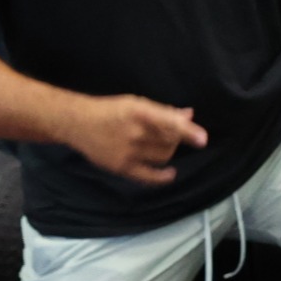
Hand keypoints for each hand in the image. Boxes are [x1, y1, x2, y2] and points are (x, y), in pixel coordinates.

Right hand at [68, 94, 207, 183]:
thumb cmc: (110, 110)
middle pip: (169, 141)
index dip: (187, 131)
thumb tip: (189, 115)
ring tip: (161, 145)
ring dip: (168, 151)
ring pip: (162, 156)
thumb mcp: (136, 103)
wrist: (78, 123)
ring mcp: (128, 152)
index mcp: (138, 112)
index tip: (202, 139)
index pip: (168, 122)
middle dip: (176, 138)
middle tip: (169, 134)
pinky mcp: (121, 167)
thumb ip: (163, 111)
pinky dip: (162, 176)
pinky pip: (148, 176)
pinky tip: (170, 174)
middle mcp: (134, 132)